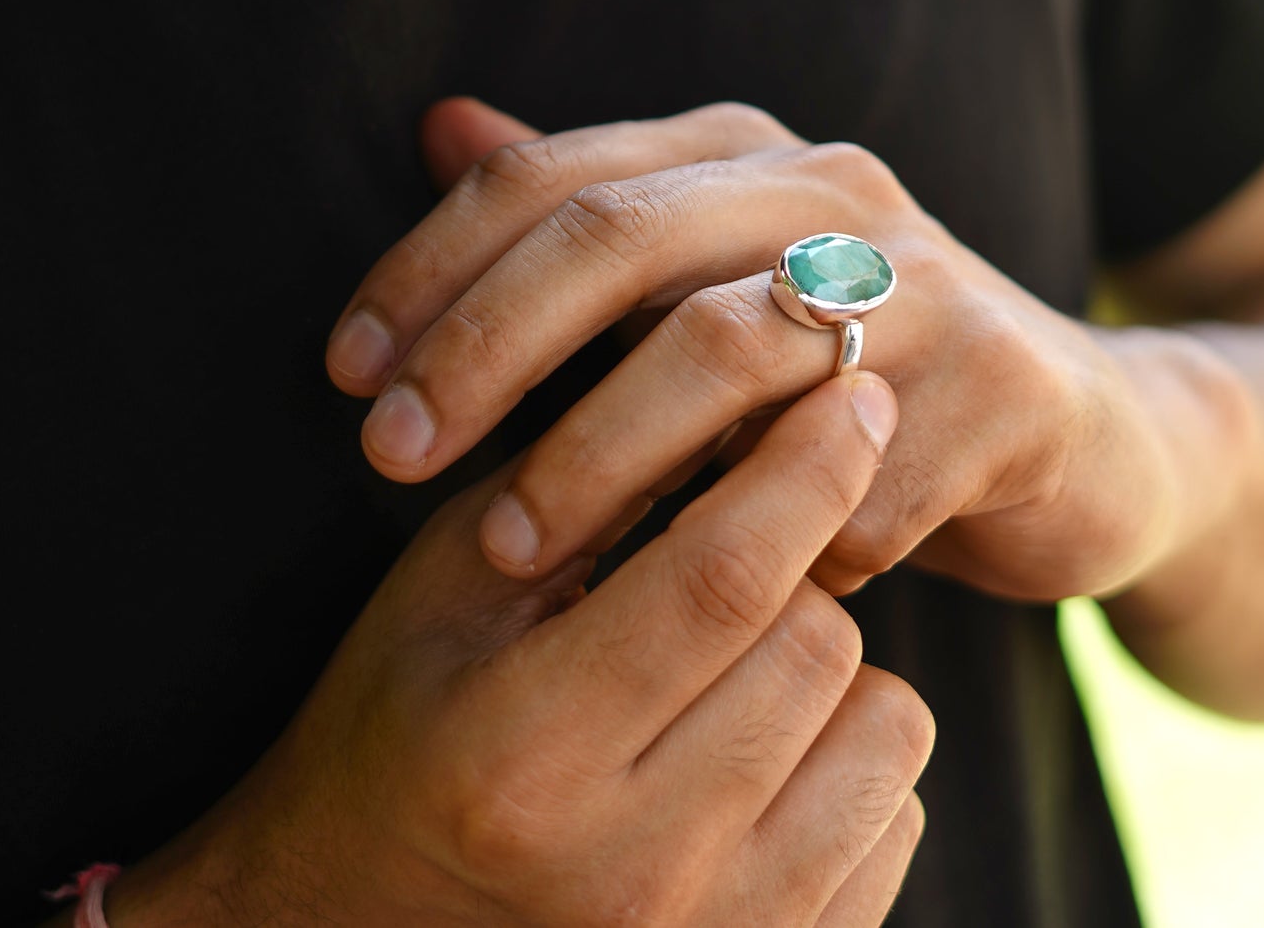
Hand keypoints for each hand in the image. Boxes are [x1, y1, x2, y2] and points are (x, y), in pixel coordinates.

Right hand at [103, 374, 932, 926]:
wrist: (367, 925)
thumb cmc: (401, 730)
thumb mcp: (454, 588)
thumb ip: (586, 490)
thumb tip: (739, 389)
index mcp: (525, 754)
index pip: (719, 579)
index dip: (804, 466)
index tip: (854, 392)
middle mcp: (632, 871)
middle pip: (818, 642)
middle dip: (801, 562)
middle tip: (738, 547)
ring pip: (883, 725)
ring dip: (829, 662)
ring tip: (733, 662)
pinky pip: (896, 814)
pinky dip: (849, 753)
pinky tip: (757, 750)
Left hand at [328, 99, 1248, 603]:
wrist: (1080, 433)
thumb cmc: (855, 369)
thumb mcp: (718, 280)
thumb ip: (591, 213)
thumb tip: (441, 124)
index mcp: (747, 157)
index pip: (553, 177)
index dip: (431, 268)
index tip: (343, 374)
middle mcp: (834, 193)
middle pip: (620, 236)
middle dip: (485, 347)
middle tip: (384, 456)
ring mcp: (932, 283)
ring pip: (725, 351)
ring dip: (601, 457)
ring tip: (513, 548)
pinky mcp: (1005, 388)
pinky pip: (847, 480)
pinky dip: (763, 547)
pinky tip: (712, 605)